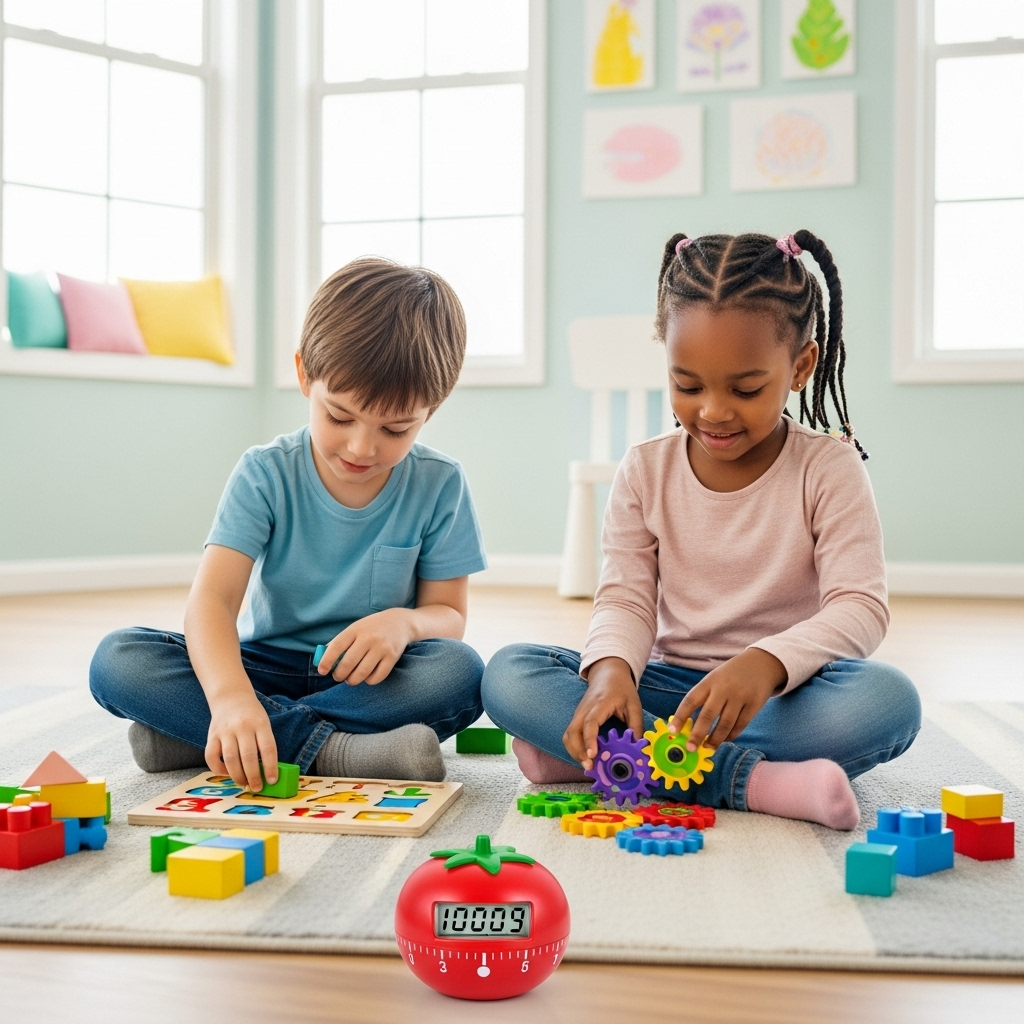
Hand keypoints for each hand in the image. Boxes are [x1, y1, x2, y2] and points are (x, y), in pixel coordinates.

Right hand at [206, 691, 277, 791]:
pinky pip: (211, 757)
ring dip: (237, 776)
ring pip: (230, 759)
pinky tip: (226, 773)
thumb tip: (266, 772)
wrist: (231, 697)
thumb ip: (264, 744)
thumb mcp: (263, 724)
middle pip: (248, 756)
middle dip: (254, 776)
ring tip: (243, 783)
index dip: (271, 767)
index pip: (268, 748)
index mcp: (260, 723)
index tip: (273, 780)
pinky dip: (218, 769)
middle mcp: (242, 726)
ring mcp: (225, 731)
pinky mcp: (211, 736)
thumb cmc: (252, 715)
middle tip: (257, 787)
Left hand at [317, 608, 414, 685]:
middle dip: (339, 675)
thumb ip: (338, 643)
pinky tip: (367, 676)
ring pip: (362, 673)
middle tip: (338, 677)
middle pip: (348, 663)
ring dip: (352, 680)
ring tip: (351, 679)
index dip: (326, 661)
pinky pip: (377, 677)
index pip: (336, 647)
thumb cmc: (371, 628)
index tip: (321, 671)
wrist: (400, 622)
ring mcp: (382, 648)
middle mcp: (369, 638)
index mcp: (356, 630)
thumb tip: (320, 661)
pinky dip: (368, 681)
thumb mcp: (354, 629)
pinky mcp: (392, 657)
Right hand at [562, 657, 643, 769]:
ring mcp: (578, 714)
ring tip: (588, 765)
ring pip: (568, 735)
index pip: (590, 723)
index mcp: (599, 704)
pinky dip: (574, 748)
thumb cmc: (622, 688)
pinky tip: (586, 757)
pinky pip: (570, 735)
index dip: (589, 740)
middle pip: (572, 732)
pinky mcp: (577, 718)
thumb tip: (638, 748)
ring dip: (574, 752)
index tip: (592, 754)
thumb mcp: (634, 705)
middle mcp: (584, 710)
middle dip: (578, 751)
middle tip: (590, 766)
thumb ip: (636, 726)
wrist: (608, 673)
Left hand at [670, 648, 786, 750]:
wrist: (761, 663)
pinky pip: (741, 725)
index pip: (690, 700)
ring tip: (708, 747)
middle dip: (698, 734)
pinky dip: (731, 735)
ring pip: (725, 724)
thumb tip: (688, 724)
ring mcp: (740, 697)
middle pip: (708, 715)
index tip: (672, 730)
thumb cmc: (731, 675)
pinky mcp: (754, 705)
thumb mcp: (714, 678)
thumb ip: (704, 697)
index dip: (680, 716)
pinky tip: (725, 739)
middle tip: (691, 748)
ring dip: (716, 739)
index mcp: (709, 681)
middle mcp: (723, 689)